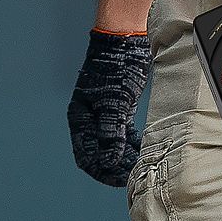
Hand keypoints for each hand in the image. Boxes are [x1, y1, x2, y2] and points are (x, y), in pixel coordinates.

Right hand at [68, 31, 153, 186]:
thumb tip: (110, 160)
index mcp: (80, 118)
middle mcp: (89, 119)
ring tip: (139, 166)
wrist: (123, 41)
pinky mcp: (118, 108)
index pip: (86, 156)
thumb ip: (111, 132)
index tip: (120, 180)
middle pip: (97, 154)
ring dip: (123, 158)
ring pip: (110, 145)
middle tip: (132, 177)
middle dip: (112, 168)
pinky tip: (141, 151)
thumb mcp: (114, 101)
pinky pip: (121, 134)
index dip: (102, 171)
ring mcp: (103, 114)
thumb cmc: (114, 67)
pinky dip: (130, 144)